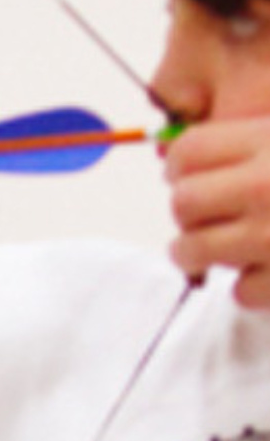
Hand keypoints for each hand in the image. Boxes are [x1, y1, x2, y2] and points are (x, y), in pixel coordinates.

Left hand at [165, 118, 269, 308]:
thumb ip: (250, 148)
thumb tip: (180, 169)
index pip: (188, 152)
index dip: (181, 169)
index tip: (189, 179)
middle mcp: (267, 187)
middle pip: (182, 202)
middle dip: (190, 215)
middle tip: (210, 219)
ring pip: (192, 250)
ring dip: (202, 254)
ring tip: (228, 247)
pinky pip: (240, 292)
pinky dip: (254, 286)